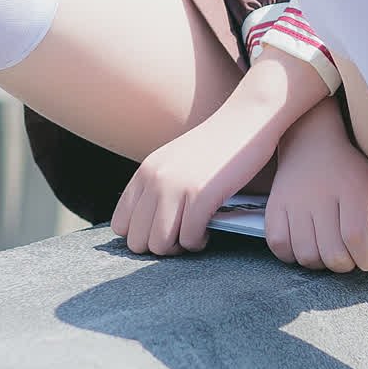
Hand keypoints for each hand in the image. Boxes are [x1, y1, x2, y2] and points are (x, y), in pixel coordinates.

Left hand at [110, 54, 326, 257]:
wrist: (247, 121)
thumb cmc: (215, 146)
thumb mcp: (173, 160)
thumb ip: (155, 184)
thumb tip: (145, 223)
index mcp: (144, 173)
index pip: (120, 225)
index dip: (141, 235)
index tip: (164, 231)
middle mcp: (154, 181)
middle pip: (137, 242)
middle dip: (160, 246)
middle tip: (181, 236)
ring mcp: (176, 188)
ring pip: (160, 246)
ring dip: (179, 247)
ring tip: (194, 233)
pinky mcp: (201, 196)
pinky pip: (189, 239)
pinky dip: (199, 242)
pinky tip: (209, 229)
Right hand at [264, 101, 367, 272]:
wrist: (310, 142)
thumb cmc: (351, 170)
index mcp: (351, 189)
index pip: (357, 237)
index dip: (367, 258)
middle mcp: (319, 196)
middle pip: (332, 254)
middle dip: (346, 264)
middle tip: (350, 255)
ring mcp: (293, 202)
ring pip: (306, 256)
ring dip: (321, 263)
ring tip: (328, 249)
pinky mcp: (274, 208)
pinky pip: (280, 247)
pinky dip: (293, 256)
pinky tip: (306, 245)